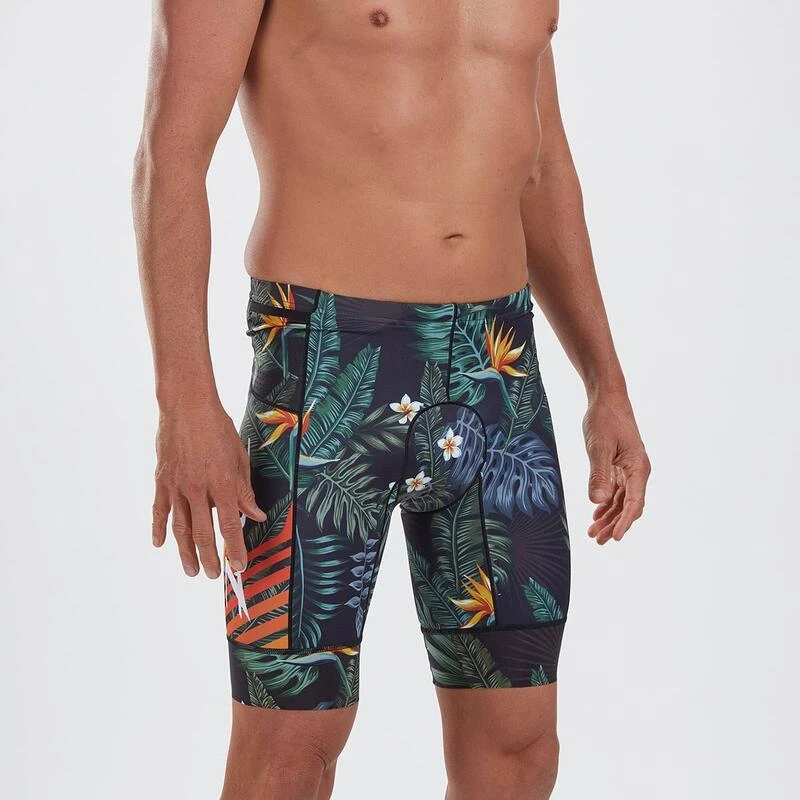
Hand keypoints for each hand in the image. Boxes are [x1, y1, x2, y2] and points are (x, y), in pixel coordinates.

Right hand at [151, 400, 266, 576]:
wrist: (187, 407)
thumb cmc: (218, 429)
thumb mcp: (239, 458)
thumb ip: (245, 491)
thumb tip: (256, 515)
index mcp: (223, 485)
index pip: (230, 526)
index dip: (235, 549)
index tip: (238, 566)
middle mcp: (199, 490)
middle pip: (204, 533)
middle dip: (210, 558)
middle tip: (214, 576)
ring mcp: (177, 487)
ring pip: (180, 528)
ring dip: (185, 552)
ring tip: (191, 571)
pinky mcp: (162, 481)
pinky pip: (159, 511)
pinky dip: (159, 529)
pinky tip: (159, 544)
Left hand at [583, 393, 650, 543]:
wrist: (607, 399)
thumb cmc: (605, 419)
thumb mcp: (599, 447)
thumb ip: (598, 474)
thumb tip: (597, 502)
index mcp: (637, 468)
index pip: (634, 503)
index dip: (624, 522)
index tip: (616, 538)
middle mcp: (637, 472)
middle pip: (628, 506)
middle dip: (614, 525)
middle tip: (598, 541)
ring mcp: (629, 470)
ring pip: (621, 501)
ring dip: (608, 517)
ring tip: (594, 533)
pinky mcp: (619, 466)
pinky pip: (615, 491)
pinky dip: (606, 504)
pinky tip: (596, 515)